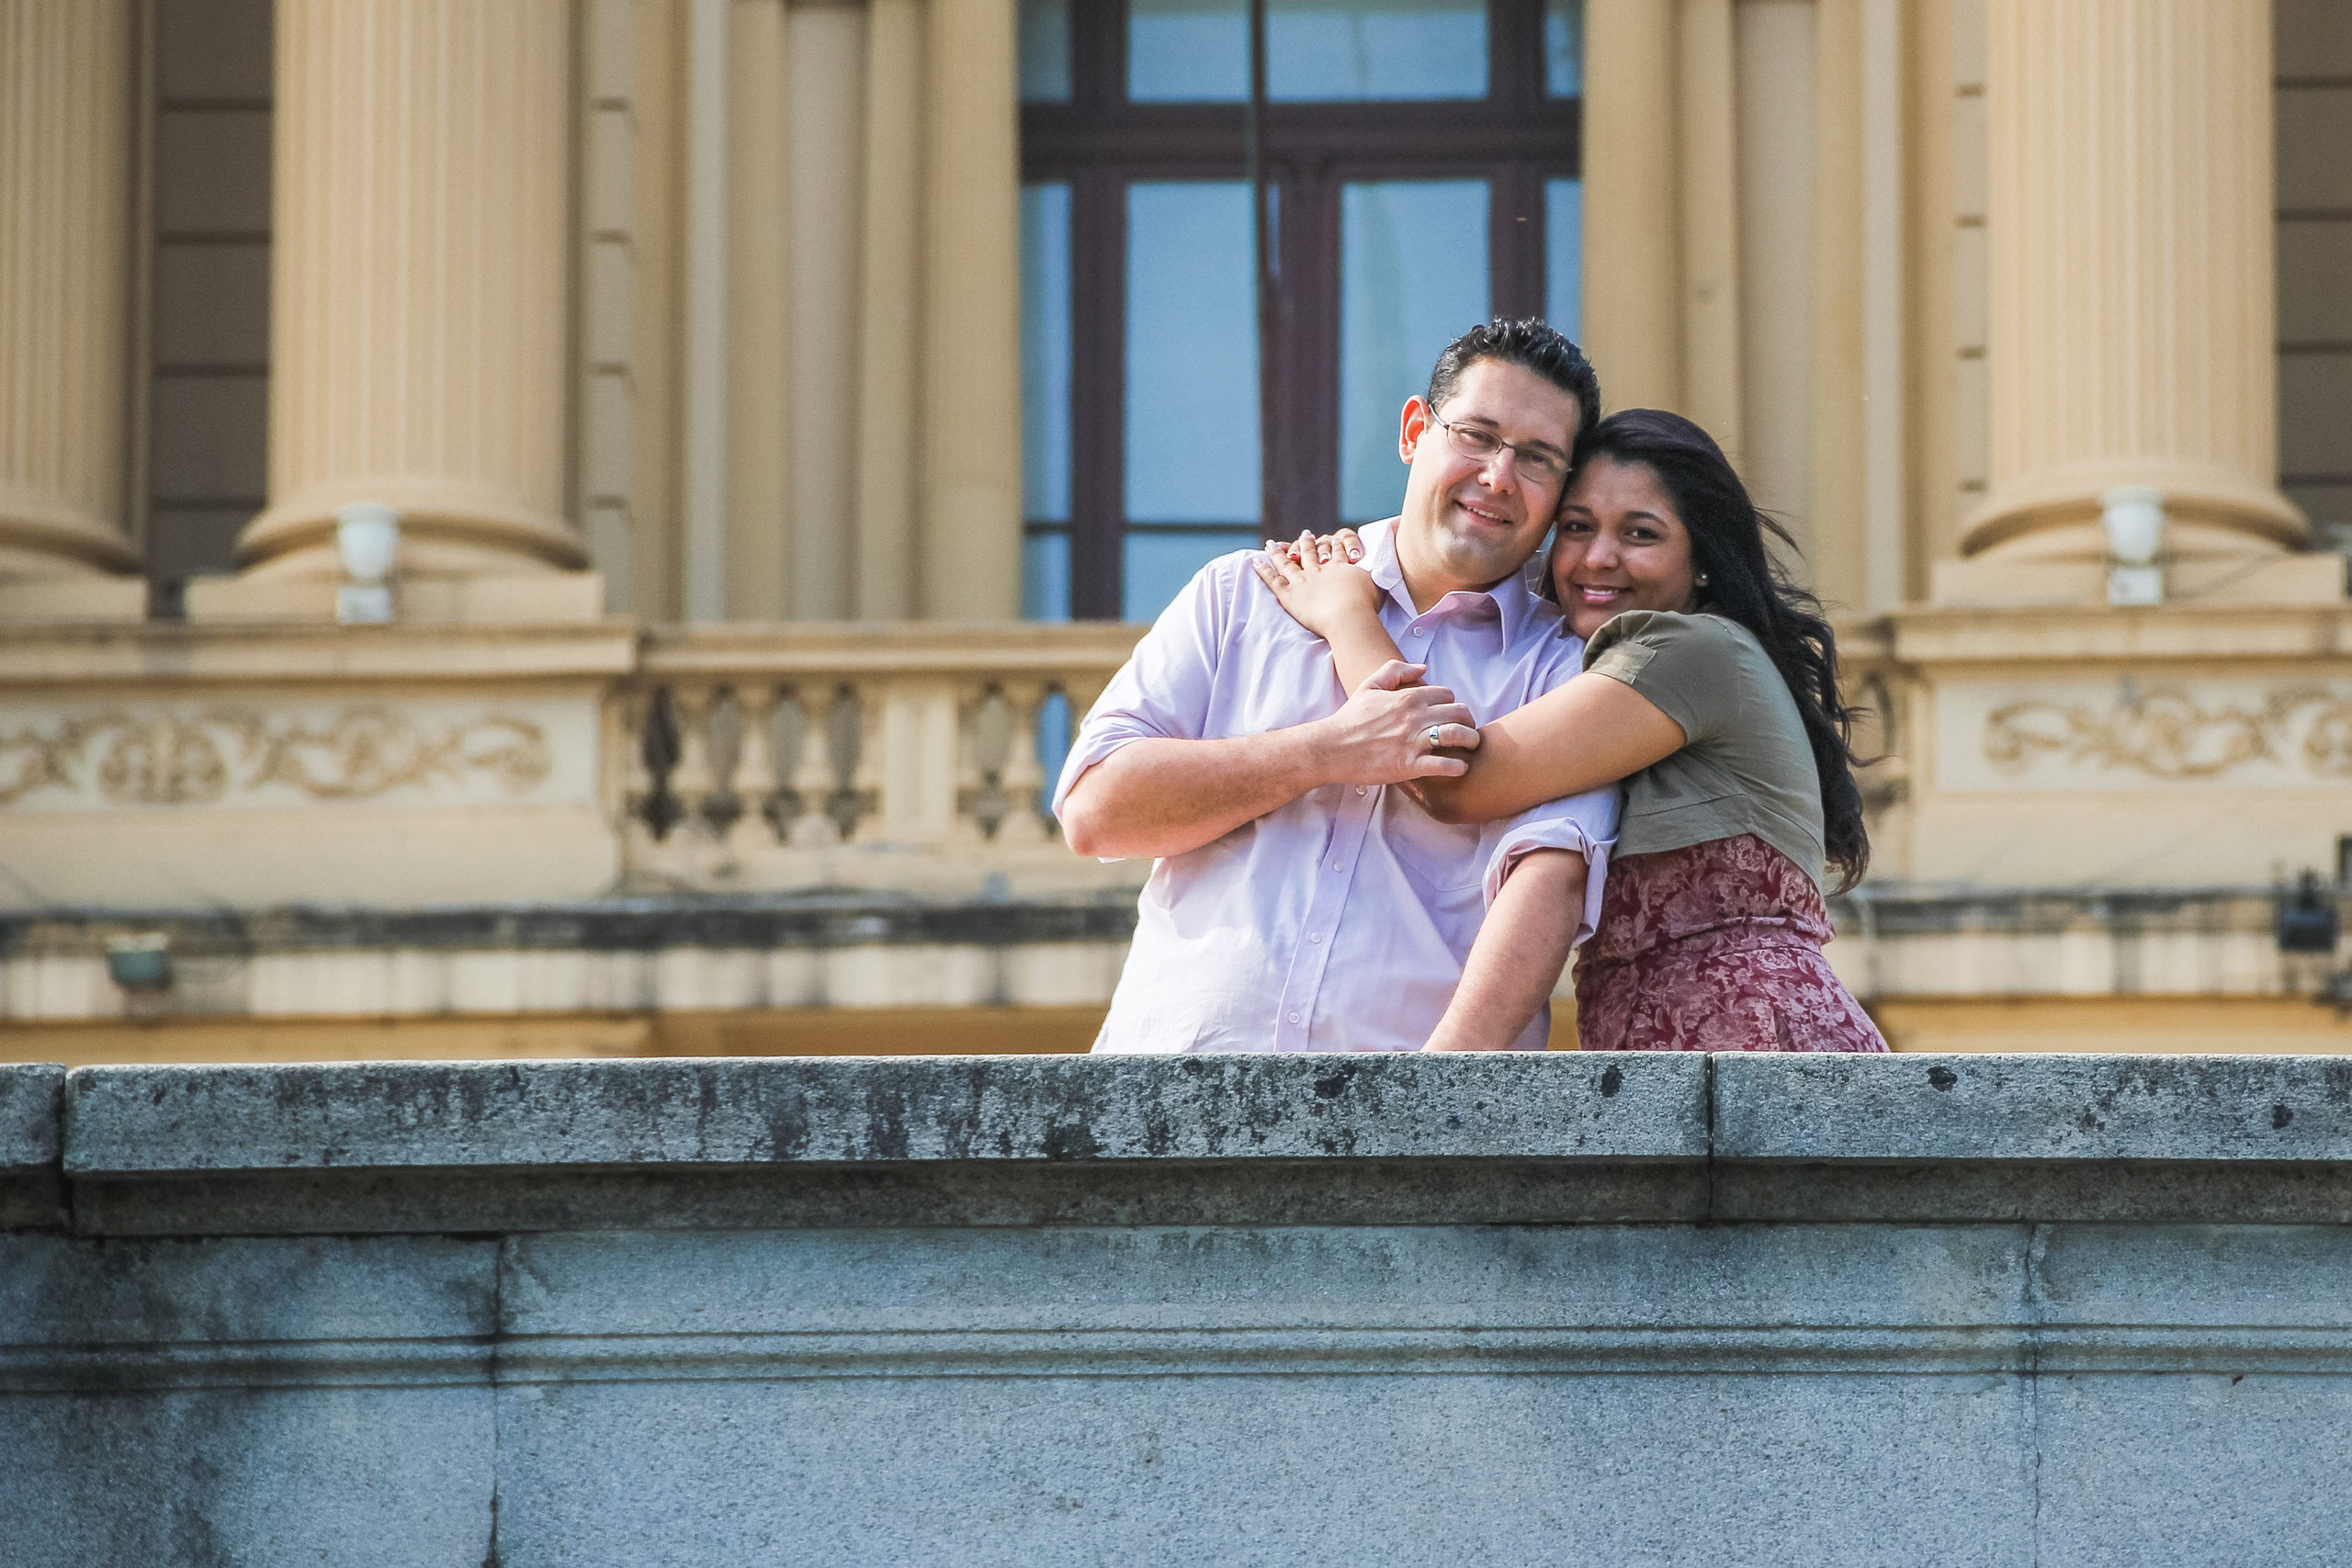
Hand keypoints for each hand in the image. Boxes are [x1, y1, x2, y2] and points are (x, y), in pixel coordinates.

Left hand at [1252, 529, 1382, 641]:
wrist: (1349, 615)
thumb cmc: (1367, 605)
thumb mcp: (1379, 588)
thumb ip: (1380, 580)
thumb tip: (1392, 575)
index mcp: (1341, 567)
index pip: (1336, 551)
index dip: (1334, 544)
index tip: (1330, 538)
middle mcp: (1319, 570)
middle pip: (1311, 552)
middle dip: (1307, 543)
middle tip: (1305, 534)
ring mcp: (1303, 581)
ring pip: (1287, 563)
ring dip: (1279, 552)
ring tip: (1271, 544)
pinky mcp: (1289, 595)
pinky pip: (1273, 579)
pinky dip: (1264, 570)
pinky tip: (1256, 561)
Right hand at [1308, 660, 1480, 784]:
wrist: (1331, 748)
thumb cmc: (1350, 719)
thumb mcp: (1369, 686)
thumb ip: (1396, 670)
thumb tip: (1423, 667)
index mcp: (1407, 697)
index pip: (1447, 695)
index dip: (1451, 705)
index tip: (1448, 715)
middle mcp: (1414, 717)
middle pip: (1460, 713)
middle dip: (1467, 721)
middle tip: (1465, 731)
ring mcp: (1413, 741)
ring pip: (1459, 735)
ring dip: (1470, 741)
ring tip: (1469, 748)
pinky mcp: (1409, 765)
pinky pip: (1445, 765)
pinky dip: (1457, 767)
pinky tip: (1458, 768)